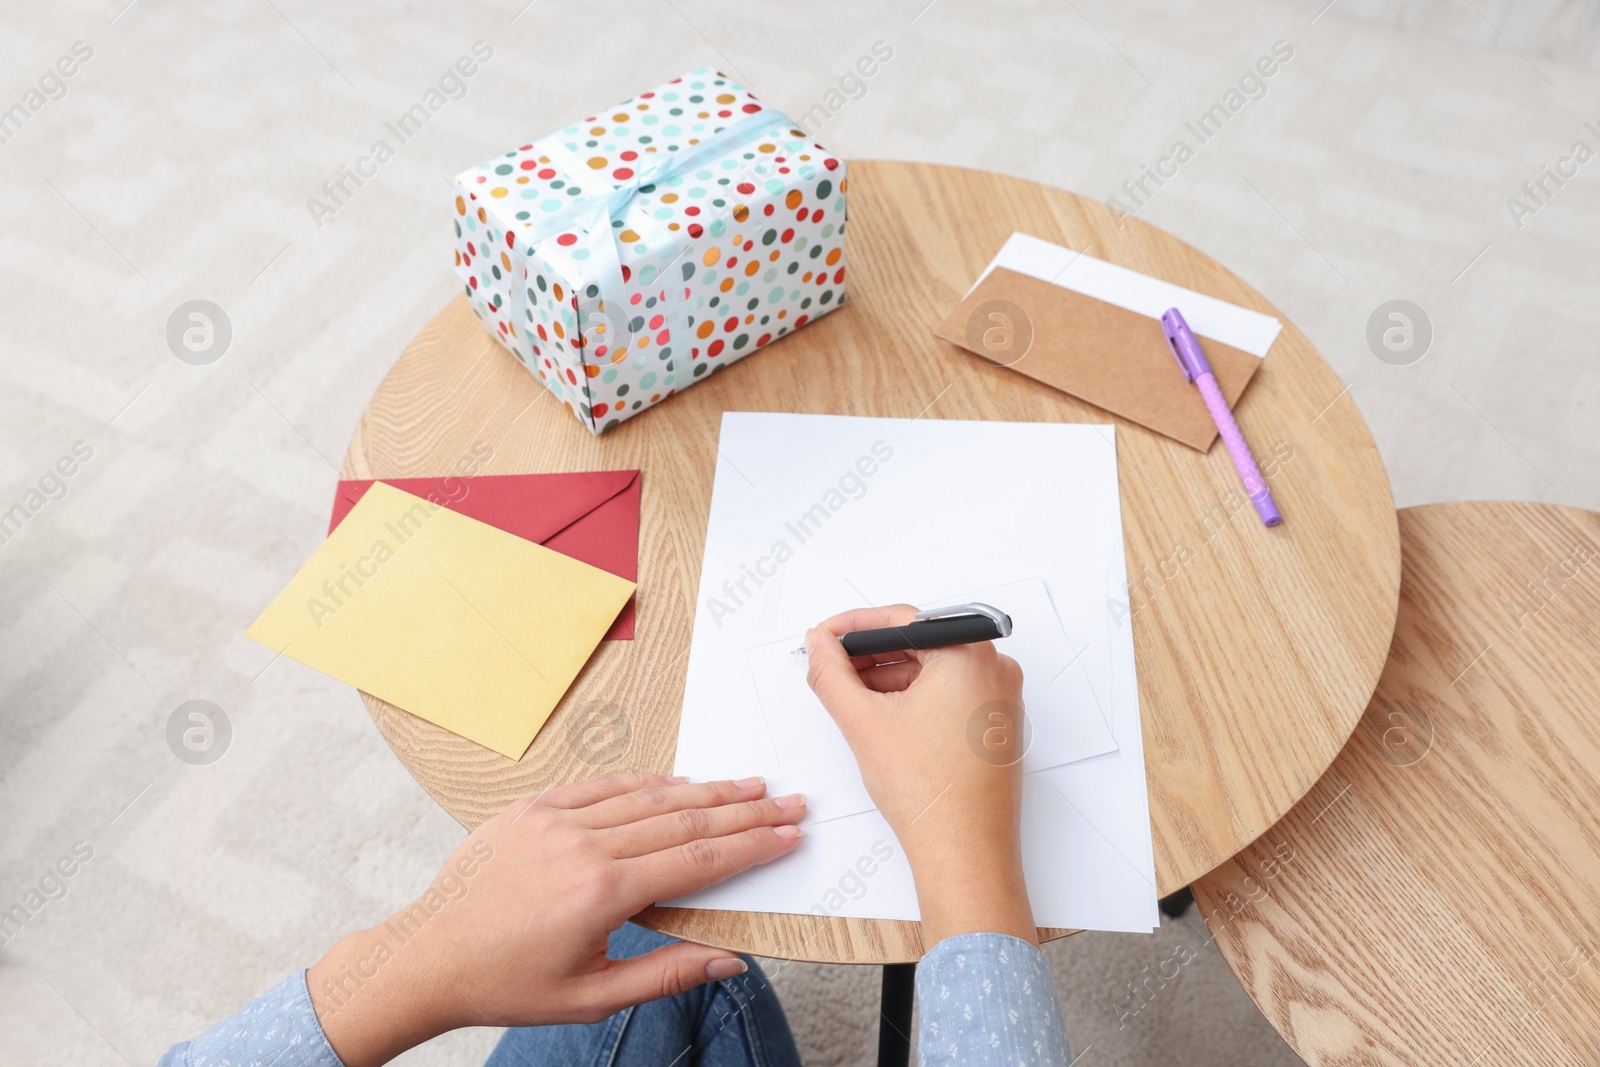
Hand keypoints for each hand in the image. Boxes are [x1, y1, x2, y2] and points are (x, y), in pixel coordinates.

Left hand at [307, 774, 804, 1065]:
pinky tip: (675, 782)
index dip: (751, 847)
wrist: (428, 956)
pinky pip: (601, 786)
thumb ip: (666, 973)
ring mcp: (554, 821)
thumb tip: (731, 960)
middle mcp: (581, 846)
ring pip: (647, 796)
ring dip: (703, 790)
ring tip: (745, 786)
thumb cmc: (504, 984)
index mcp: (601, 894)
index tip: (788, 834)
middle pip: (683, 820)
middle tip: (786, 801)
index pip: (697, 861)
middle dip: (743, 812)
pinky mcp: (532, 808)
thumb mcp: (591, 998)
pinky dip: (644, 783)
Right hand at [805, 605, 1035, 946]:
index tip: (825, 637)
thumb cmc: (931, 794)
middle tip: (831, 667)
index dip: (854, 626)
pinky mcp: (997, 726)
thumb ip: (831, 673)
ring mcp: (1000, 700)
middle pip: (921, 643)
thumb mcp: (863, 721)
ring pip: (934, 671)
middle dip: (870, 655)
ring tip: (851, 698)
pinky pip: (951, 695)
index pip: (904, 618)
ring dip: (890, 678)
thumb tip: (819, 646)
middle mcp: (996, 670)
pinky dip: (916, 699)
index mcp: (971, 655)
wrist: (964, 853)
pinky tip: (884, 718)